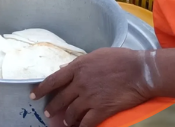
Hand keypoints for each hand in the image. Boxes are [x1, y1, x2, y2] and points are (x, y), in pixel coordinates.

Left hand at [33, 48, 154, 126]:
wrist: (141, 71)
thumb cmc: (122, 59)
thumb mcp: (96, 55)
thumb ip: (78, 63)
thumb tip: (63, 68)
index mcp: (77, 68)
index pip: (53, 80)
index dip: (41, 89)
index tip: (34, 95)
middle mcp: (80, 84)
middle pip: (60, 99)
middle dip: (52, 108)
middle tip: (48, 114)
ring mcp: (90, 98)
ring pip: (71, 113)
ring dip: (67, 120)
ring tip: (65, 123)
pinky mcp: (102, 109)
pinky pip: (86, 123)